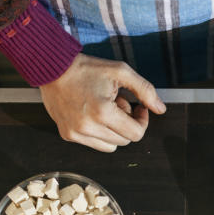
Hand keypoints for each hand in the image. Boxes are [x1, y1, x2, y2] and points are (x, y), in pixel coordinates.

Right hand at [40, 54, 165, 151]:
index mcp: (102, 112)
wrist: (53, 68)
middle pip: (124, 141)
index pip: (136, 134)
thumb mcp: (121, 72)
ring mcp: (76, 133)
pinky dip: (99, 132)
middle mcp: (88, 127)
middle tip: (119, 103)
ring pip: (110, 146)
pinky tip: (92, 114)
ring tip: (105, 109)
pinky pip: (94, 144)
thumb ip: (145, 90)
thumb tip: (160, 109)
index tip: (138, 107)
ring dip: (114, 131)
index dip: (142, 121)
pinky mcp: (67, 135)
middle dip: (127, 124)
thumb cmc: (87, 68)